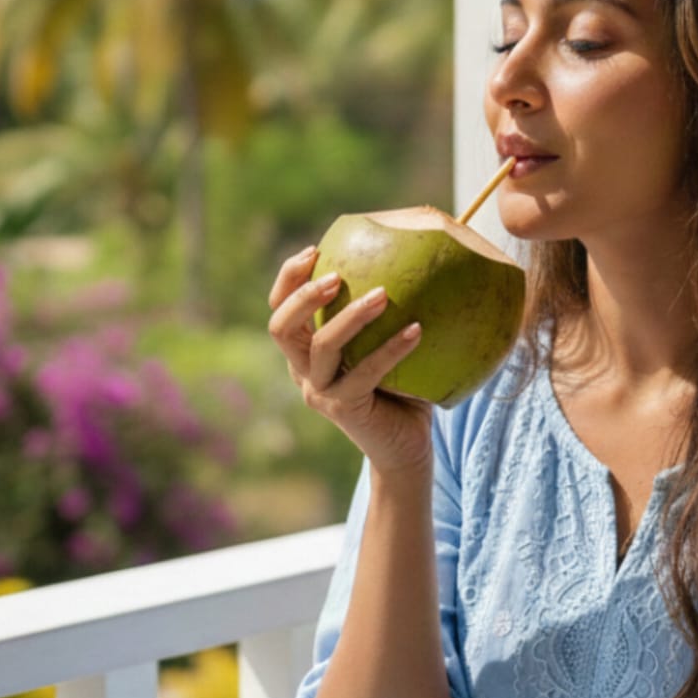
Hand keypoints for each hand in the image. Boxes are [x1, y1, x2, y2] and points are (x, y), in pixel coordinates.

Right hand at [267, 246, 434, 478]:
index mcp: (304, 352)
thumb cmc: (401, 389)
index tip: (315, 250)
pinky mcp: (344, 410)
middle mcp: (302, 371)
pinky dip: (391, 348)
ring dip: (352, 316)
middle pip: (281, 327)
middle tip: (336, 274)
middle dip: (303, 296)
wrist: (404, 447)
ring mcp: (319, 393)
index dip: (288, 278)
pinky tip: (418, 330)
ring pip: (322, 346)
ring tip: (383, 295)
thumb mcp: (384, 344)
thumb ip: (385, 313)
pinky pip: (365, 373)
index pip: (279, 309)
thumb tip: (414, 255)